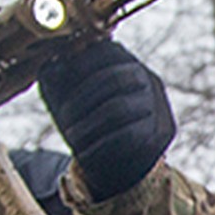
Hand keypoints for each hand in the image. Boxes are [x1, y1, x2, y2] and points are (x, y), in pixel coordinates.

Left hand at [38, 40, 175, 201]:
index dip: (80, 64)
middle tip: (62, 118)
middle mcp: (147, 79)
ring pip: (120, 108)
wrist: (116, 162)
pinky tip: (85, 154)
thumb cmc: (84, 120)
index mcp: (125, 62)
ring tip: (71, 136)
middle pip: (114, 79)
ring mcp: (158, 104)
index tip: (56, 79)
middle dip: (82, 99)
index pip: (106, 52)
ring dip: (89, 124)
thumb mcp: (64, 95)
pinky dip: (101, 145)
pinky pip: (129, 135)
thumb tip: (53, 67)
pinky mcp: (162, 132)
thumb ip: (55, 75)